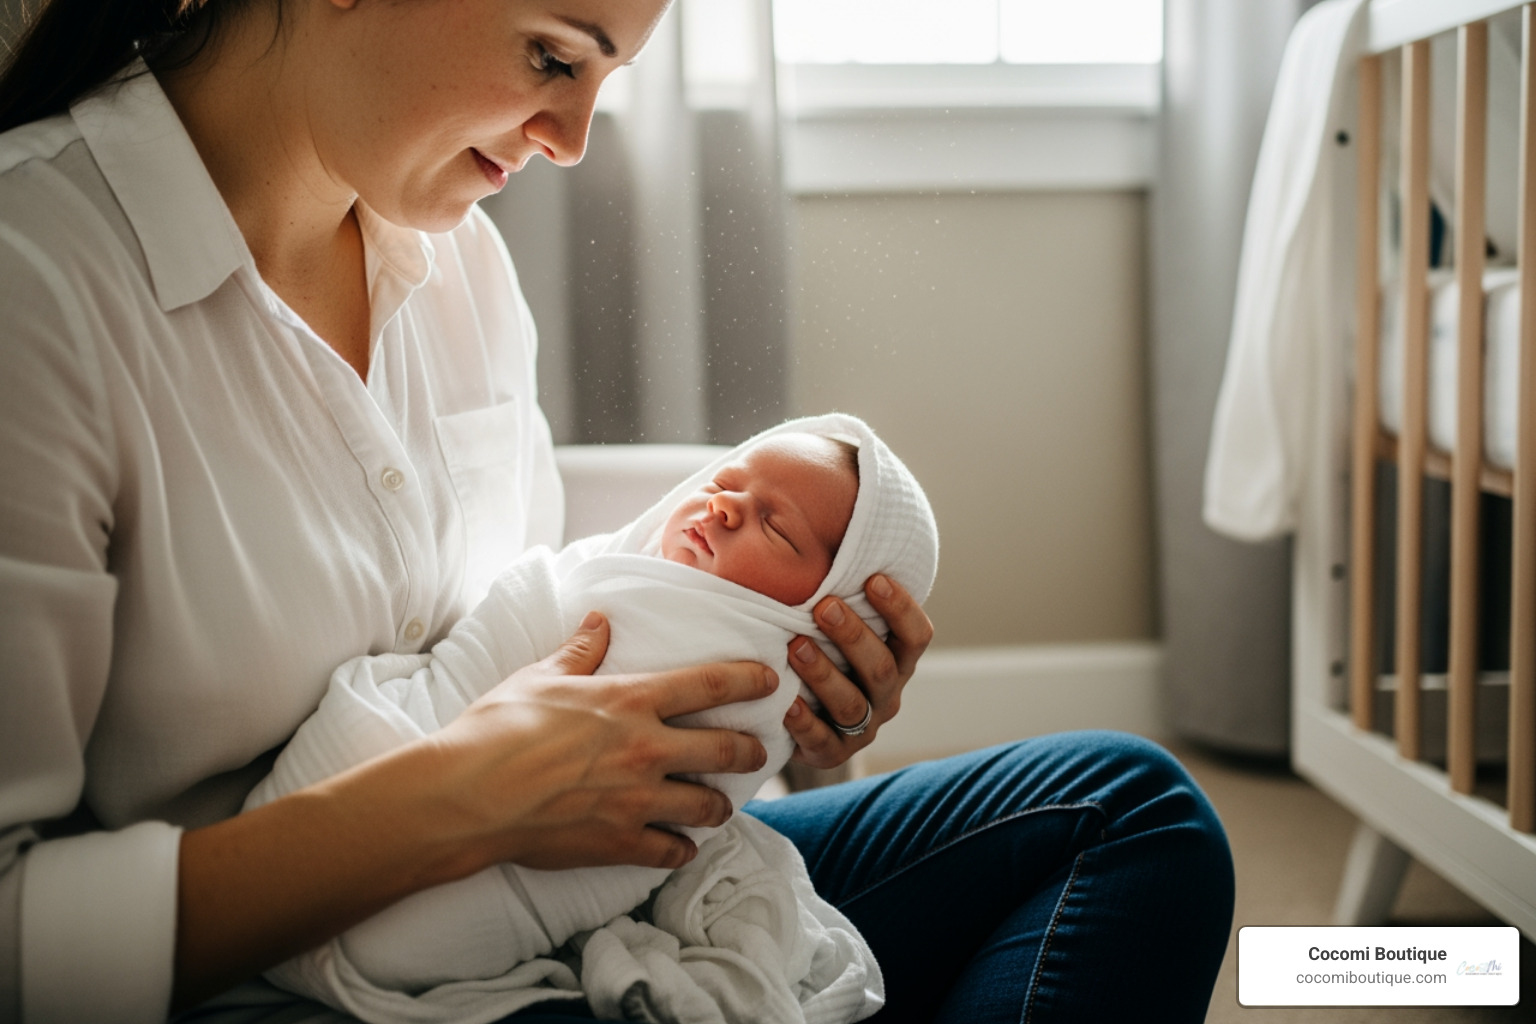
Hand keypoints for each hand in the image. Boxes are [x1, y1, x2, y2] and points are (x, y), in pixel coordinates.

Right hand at [172, 613, 770, 1011]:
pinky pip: (671, 850)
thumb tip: (598, 621)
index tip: (772, 680)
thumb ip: (579, 652)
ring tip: (719, 805)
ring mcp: (638, 800)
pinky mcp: (620, 843)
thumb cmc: (498, 727)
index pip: (710, 684)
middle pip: (725, 749)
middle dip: (750, 751)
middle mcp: (647, 750)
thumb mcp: (540, 676)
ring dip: (717, 805)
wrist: (469, 795)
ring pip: (706, 806)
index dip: (748, 680)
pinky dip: (679, 849)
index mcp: (631, 701)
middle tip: (759, 751)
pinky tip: (679, 847)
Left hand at [782, 573, 932, 768]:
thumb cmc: (822, 649)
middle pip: (882, 667)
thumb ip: (838, 587)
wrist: (805, 717)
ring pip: (852, 704)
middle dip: (854, 635)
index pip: (916, 635)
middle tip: (823, 607)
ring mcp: (862, 726)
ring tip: (794, 647)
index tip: (873, 578)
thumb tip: (821, 512)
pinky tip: (784, 701)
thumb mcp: (836, 621)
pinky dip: (803, 723)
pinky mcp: (831, 752)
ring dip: (824, 673)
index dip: (900, 608)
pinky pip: (821, 742)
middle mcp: (887, 693)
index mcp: (898, 659)